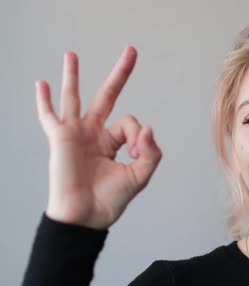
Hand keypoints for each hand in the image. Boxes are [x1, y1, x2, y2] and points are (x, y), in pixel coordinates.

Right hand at [36, 47, 161, 229]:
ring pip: (75, 97)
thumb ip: (150, 152)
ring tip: (72, 54)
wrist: (87, 217)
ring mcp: (76, 133)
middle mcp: (95, 133)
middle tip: (132, 50)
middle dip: (120, 74)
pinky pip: (49, 116)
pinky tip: (42, 84)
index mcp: (113, 141)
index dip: (137, 135)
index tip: (135, 152)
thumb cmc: (111, 199)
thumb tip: (149, 128)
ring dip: (73, 76)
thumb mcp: (140, 175)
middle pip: (108, 96)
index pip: (131, 123)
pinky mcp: (61, 138)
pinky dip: (44, 101)